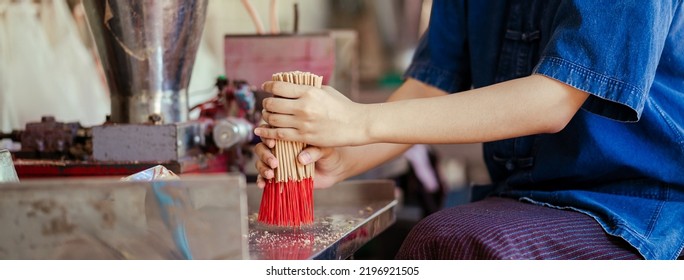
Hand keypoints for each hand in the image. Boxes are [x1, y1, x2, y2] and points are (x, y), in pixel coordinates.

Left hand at [254, 81, 369, 146]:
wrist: (356, 124)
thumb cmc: (342, 105)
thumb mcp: (325, 90)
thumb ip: (308, 88)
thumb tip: (292, 83)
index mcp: (308, 91)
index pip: (279, 86)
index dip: (268, 86)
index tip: (265, 87)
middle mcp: (303, 106)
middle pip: (272, 103)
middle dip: (266, 103)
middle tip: (266, 104)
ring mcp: (303, 122)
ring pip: (273, 119)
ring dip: (266, 117)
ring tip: (267, 116)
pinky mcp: (304, 136)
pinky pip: (279, 134)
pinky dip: (267, 132)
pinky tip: (261, 130)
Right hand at [254, 128, 344, 188]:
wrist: (334, 170)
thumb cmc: (329, 154)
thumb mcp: (325, 150)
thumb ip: (315, 151)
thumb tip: (301, 159)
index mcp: (289, 137)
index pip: (271, 132)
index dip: (267, 136)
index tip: (272, 144)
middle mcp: (280, 149)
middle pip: (262, 147)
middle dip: (265, 155)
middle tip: (275, 163)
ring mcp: (279, 163)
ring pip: (260, 162)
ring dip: (262, 168)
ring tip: (271, 175)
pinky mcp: (279, 176)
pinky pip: (265, 178)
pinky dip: (261, 181)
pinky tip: (263, 185)